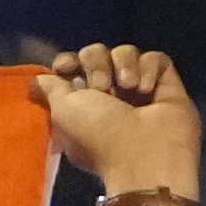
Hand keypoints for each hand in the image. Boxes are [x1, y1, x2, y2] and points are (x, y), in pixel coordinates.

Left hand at [33, 40, 200, 197]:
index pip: (73, 66)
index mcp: (83, 104)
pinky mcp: (165, 84)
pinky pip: (154, 58)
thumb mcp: (62, 111)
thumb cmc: (98, 136)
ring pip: (125, 52)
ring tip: (130, 88)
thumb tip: (39, 77)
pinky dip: (149, 69)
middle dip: (96, 64)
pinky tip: (148, 91)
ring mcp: (138, 89)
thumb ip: (49, 89)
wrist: (144, 154)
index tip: (64, 68)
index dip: (68, 61)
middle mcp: (110, 94)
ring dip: (124, 66)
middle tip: (103, 90)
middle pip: (97, 53)